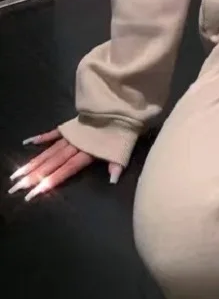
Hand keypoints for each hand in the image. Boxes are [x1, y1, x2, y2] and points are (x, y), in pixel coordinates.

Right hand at [7, 130, 122, 201]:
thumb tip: (112, 181)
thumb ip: (116, 165)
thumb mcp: (123, 149)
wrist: (120, 105)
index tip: (33, 193)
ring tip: (16, 174)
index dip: (49, 182)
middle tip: (15, 188)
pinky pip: (53, 133)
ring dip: (33, 163)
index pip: (65, 170)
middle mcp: (75, 145)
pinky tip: (27, 143)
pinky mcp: (70, 126)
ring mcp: (71, 135)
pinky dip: (41, 137)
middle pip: (51, 163)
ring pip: (48, 151)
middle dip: (33, 176)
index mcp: (87, 152)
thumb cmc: (124, 129)